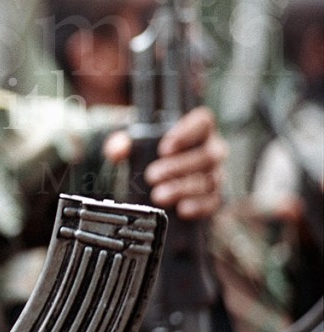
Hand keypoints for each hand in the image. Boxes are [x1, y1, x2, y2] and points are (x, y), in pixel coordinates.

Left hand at [103, 106, 226, 218]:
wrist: (157, 177)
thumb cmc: (148, 152)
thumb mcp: (133, 143)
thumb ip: (122, 143)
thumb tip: (116, 152)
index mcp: (198, 128)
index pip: (203, 122)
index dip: (187, 133)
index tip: (164, 148)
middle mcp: (213, 149)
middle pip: (207, 155)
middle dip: (179, 167)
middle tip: (152, 176)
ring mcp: (216, 173)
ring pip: (209, 180)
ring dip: (183, 189)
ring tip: (158, 196)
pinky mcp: (215, 196)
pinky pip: (213, 202)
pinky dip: (199, 206)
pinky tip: (182, 210)